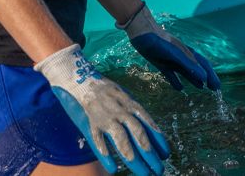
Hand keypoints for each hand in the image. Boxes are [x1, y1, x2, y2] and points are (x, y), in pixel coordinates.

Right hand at [35, 44, 170, 174]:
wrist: (78, 77)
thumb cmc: (103, 88)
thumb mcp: (123, 94)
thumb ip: (133, 109)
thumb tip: (147, 126)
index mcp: (130, 104)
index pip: (148, 123)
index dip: (158, 140)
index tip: (166, 154)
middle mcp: (120, 111)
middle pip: (138, 134)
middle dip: (150, 153)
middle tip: (159, 169)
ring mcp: (105, 118)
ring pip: (122, 141)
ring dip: (134, 158)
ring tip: (143, 173)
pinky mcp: (90, 124)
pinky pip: (99, 142)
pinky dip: (106, 156)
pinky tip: (113, 169)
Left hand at [122, 3, 220, 90]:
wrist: (141, 32)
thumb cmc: (158, 41)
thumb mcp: (174, 54)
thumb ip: (188, 65)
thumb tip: (204, 78)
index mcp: (187, 53)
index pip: (203, 65)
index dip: (211, 76)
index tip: (217, 87)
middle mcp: (182, 57)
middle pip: (197, 69)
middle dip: (207, 78)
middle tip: (214, 89)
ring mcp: (172, 60)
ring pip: (187, 72)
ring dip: (195, 80)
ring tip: (202, 88)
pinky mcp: (161, 63)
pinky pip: (172, 75)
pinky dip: (177, 82)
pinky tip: (180, 88)